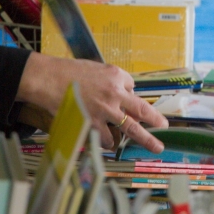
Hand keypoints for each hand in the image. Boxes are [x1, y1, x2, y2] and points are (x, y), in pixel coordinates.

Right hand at [16, 52, 168, 151]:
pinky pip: (107, 138)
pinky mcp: (92, 123)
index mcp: (117, 76)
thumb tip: (125, 91)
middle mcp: (115, 93)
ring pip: (129, 129)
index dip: (129, 93)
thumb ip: (112, 79)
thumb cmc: (69, 71)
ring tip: (152, 146)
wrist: (48, 79)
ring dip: (141, 138)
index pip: (132, 87)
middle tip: (165, 128)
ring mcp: (104, 110)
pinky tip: (111, 143)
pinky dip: (109, 142)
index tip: (127, 98)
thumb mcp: (97, 67)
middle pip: (142, 110)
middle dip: (156, 121)